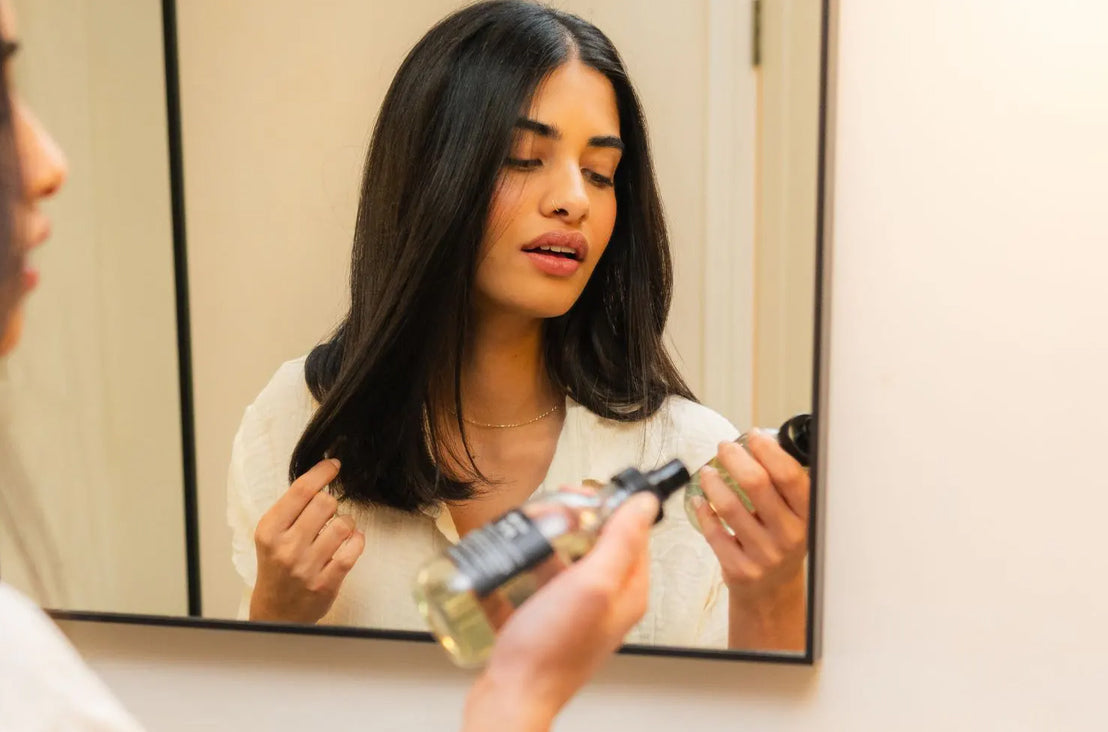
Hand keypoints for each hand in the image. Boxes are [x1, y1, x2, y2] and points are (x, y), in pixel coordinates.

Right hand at [249, 459, 364, 622]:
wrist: (275, 612)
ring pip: (343, 524)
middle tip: (328, 512)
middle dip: (332, 502)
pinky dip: (357, 540)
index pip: (301, 490)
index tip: (334, 465)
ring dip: (346, 522)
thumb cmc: (276, 567)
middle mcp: (286, 547)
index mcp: (269, 531)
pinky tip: (352, 541)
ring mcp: (307, 567)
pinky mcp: (326, 583)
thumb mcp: (271, 536)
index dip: (322, 472)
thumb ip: (291, 510)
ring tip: (339, 530)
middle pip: (325, 503)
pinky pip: (353, 550)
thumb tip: (320, 478)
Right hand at [462, 491, 658, 731]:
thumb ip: (622, 542)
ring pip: (563, 556)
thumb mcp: (592, 585)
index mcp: (627, 591)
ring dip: (544, 538)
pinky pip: (538, 578)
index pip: (632, 532)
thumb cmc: (551, 651)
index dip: (610, 506)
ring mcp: (574, 610)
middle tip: (548, 513)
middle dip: (570, 520)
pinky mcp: (546, 617)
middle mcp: (604, 600)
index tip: (583, 495)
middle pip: (594, 541)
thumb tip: (646, 504)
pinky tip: (510, 559)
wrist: (511, 696)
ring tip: (524, 533)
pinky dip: (524, 564)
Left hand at [693, 431, 808, 650]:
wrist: (772, 591)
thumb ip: (783, 485)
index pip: (789, 475)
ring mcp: (764, 554)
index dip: (768, 450)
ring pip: (729, 506)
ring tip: (708, 471)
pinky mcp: (740, 569)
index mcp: (807, 516)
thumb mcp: (795, 516)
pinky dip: (703, 511)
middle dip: (735, 457)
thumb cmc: (780, 540)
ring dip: (713, 482)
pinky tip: (699, 499)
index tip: (753, 435)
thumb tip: (760, 442)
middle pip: (756, 484)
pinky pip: (714, 532)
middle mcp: (789, 535)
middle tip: (724, 447)